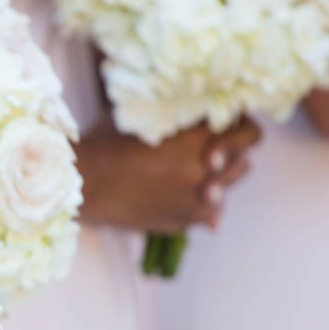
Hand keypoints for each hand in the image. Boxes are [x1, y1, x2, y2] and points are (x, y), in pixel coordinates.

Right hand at [77, 116, 259, 233]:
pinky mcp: (183, 220)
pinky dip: (209, 199)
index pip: (245, 128)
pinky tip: (199, 191)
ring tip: (207, 162)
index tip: (225, 116)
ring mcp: (195, 198)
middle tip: (219, 137)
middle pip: (244, 153)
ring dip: (225, 168)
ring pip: (232, 180)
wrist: (83, 184)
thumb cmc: (105, 143)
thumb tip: (199, 109)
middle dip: (236, 142)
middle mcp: (203, 168)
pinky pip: (213, 212)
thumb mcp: (144, 117)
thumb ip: (177, 114)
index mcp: (197, 138)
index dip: (238, 119)